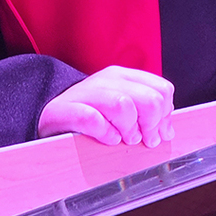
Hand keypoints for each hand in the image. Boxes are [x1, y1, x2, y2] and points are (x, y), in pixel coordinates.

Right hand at [37, 65, 175, 146]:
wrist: (49, 111)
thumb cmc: (90, 112)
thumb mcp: (121, 106)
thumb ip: (146, 113)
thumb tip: (167, 131)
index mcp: (124, 76)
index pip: (162, 89)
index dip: (165, 115)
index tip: (157, 132)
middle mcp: (108, 80)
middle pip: (149, 100)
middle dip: (150, 126)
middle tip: (141, 139)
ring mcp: (87, 92)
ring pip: (124, 106)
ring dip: (128, 130)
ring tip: (122, 139)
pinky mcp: (67, 110)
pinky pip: (93, 119)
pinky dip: (105, 134)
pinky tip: (106, 139)